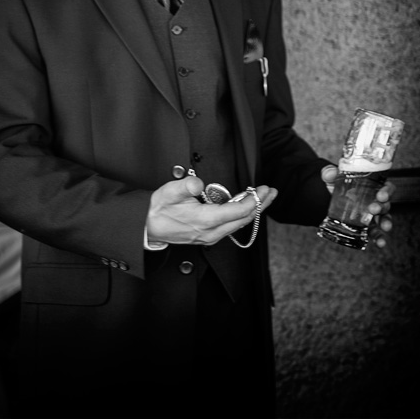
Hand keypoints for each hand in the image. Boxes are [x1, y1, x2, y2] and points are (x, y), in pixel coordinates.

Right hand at [146, 176, 277, 245]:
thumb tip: (199, 183)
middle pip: (244, 220)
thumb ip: (185, 186)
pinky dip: (243, 215)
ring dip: (254, 210)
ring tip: (265, 197)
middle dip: (260, 205)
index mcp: (205, 220)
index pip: (238, 212)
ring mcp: (211, 236)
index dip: (253, 201)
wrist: (148, 227)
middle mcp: (211, 232)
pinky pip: (232, 226)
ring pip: (240, 224)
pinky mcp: (209, 236)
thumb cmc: (158, 209)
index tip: (261, 190)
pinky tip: (247, 206)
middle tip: (271, 191)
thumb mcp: (168, 192)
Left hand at [321, 164, 395, 248]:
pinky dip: (380, 239)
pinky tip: (380, 244)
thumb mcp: (332, 176)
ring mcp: (373, 215)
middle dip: (382, 207)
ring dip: (386, 223)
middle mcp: (376, 200)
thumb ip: (329, 173)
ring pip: (385, 219)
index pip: (386, 187)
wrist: (328, 198)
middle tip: (373, 209)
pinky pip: (376, 233)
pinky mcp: (367, 226)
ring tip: (384, 228)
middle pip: (385, 203)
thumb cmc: (336, 183)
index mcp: (372, 186)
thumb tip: (329, 173)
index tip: (381, 195)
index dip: (387, 191)